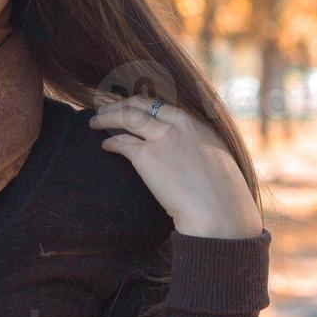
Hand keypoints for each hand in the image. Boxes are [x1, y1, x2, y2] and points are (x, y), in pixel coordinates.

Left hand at [88, 95, 263, 239]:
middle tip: (104, 107)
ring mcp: (162, 138)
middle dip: (119, 104)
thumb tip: (192, 157)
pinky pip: (121, 142)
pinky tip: (105, 146)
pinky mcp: (147, 156)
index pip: (162, 106)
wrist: (218, 213)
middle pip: (141, 104)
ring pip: (127, 116)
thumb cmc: (222, 197)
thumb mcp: (218, 161)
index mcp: (197, 125)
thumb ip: (201, 150)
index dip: (141, 104)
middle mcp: (178, 125)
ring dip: (107, 116)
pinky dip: (110, 142)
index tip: (130, 106)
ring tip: (94, 121)